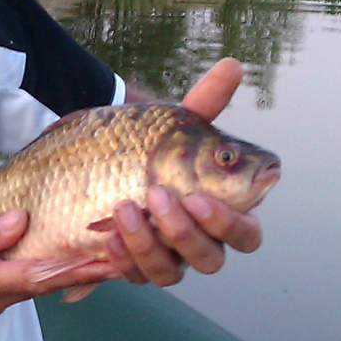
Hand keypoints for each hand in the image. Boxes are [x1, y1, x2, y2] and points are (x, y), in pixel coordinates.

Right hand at [0, 209, 122, 332]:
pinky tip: (56, 255)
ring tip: (101, 251)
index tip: (112, 260)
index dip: (79, 268)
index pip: (42, 276)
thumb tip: (22, 221)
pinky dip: (44, 271)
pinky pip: (20, 284)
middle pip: (48, 283)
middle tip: (124, 251)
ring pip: (36, 284)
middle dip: (85, 269)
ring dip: (67, 270)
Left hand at [66, 57, 263, 300]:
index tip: (198, 194)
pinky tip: (105, 231)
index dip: (228, 221)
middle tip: (160, 198)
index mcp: (220, 213)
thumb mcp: (173, 125)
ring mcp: (164, 259)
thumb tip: (233, 64)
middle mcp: (198, 244)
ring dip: (148, 243)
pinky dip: (121, 256)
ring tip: (124, 208)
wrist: (93, 165)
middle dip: (186, 233)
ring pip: (170, 274)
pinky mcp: (131, 268)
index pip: (247, 234)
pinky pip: (133, 275)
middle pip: (211, 260)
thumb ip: (206, 102)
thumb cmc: (146, 147)